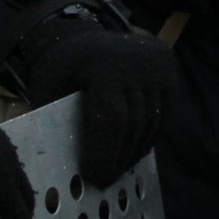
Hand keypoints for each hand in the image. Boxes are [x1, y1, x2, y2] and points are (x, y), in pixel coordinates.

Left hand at [16, 17, 177, 186]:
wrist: (82, 37)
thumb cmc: (61, 70)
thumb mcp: (49, 90)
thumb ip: (56, 123)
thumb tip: (63, 168)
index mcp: (102, 62)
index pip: (111, 118)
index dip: (103, 153)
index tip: (92, 177)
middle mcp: (136, 59)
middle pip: (134, 123)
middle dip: (118, 158)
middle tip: (105, 181)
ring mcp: (157, 62)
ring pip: (151, 122)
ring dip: (135, 151)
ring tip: (118, 170)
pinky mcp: (168, 68)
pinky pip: (164, 113)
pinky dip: (150, 136)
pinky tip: (133, 152)